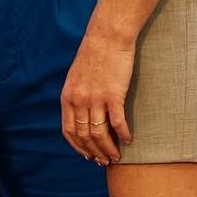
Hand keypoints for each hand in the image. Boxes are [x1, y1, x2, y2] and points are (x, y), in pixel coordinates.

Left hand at [60, 17, 134, 164]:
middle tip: (105, 161)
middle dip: (95, 152)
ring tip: (117, 156)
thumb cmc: (95, 54)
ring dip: (109, 148)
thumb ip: (76, 96)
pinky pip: (118, 122)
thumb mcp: (76, 76)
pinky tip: (129, 140)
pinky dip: (123, 135)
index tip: (88, 156)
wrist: (107, 35)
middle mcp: (79, 101)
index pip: (69, 132)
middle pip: (85, 136)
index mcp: (67, 97)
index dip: (79, 148)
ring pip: (100, 133)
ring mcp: (95, 98)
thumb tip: (81, 113)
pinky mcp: (113, 94)